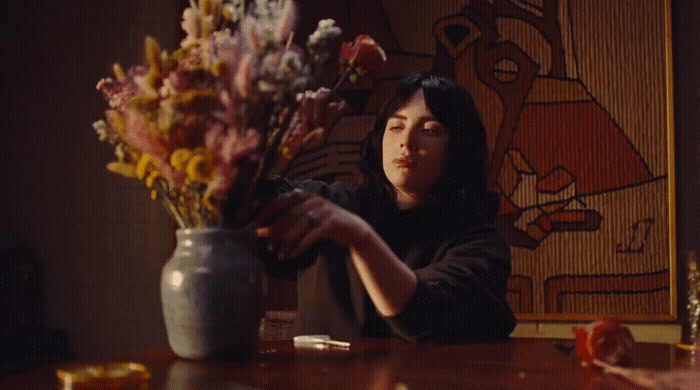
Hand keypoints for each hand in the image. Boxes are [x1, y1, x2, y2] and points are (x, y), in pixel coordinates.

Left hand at [254, 189, 368, 258]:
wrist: (354, 230)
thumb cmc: (325, 226)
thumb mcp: (306, 221)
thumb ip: (286, 224)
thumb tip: (261, 232)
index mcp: (305, 196)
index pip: (281, 201)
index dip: (266, 213)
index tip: (255, 225)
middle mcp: (314, 200)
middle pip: (288, 216)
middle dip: (276, 232)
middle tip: (268, 245)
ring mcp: (324, 211)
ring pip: (299, 227)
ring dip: (286, 242)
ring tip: (279, 254)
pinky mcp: (332, 224)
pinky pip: (311, 236)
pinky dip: (300, 246)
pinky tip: (293, 254)